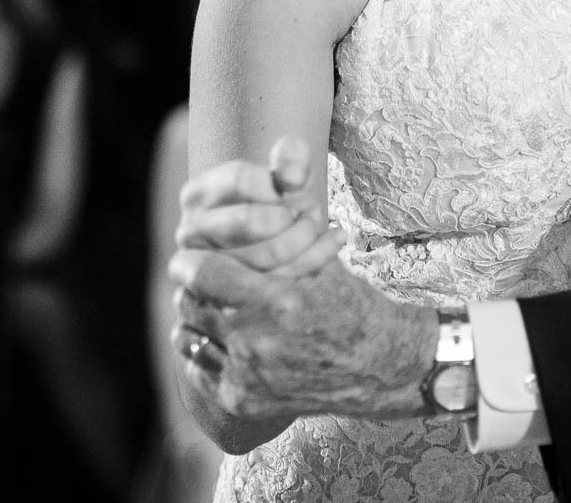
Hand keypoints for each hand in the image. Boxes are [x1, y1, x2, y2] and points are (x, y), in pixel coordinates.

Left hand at [169, 246, 434, 421]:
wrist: (380, 367)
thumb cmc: (353, 306)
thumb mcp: (324, 258)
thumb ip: (287, 223)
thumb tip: (270, 170)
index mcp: (277, 302)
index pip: (202, 274)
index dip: (193, 262)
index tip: (192, 258)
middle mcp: (256, 344)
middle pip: (191, 305)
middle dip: (196, 289)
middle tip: (205, 281)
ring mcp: (247, 377)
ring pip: (190, 337)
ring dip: (199, 319)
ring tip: (217, 308)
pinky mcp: (243, 400)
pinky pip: (202, 368)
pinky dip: (210, 350)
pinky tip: (227, 338)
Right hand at [176, 136, 344, 276]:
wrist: (267, 258)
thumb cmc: (273, 212)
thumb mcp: (283, 182)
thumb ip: (290, 162)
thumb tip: (294, 168)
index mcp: (197, 195)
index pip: (239, 179)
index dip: (277, 183)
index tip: (296, 186)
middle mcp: (190, 232)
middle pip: (248, 219)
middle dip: (291, 217)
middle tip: (312, 214)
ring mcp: (201, 271)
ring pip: (259, 260)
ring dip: (303, 242)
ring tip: (320, 231)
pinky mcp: (221, 303)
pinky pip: (268, 291)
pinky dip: (310, 265)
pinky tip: (333, 243)